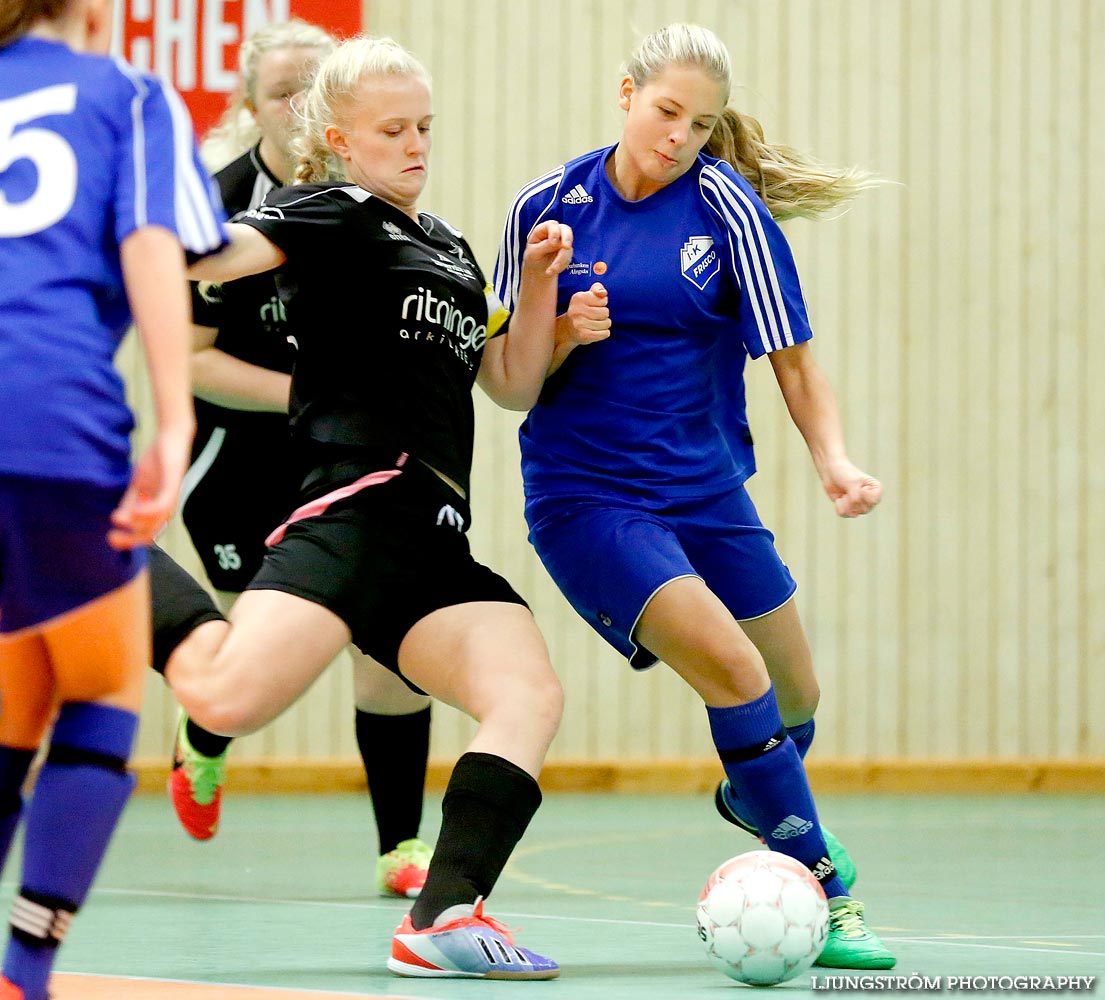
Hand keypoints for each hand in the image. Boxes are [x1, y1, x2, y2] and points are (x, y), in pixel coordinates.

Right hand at [108, 427, 191, 548]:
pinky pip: (163, 503)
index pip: (146, 533)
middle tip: (111, 538)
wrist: (172, 438)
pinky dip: (148, 510)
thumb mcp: (140, 485)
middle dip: (131, 539)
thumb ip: (131, 502)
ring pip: (157, 521)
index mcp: (158, 509)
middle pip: (151, 532)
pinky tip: (134, 510)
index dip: (129, 540)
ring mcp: (171, 496)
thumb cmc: (158, 462)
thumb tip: (118, 519)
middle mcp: (166, 507)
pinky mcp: (173, 484)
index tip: (110, 539)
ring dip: (137, 524)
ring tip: (118, 521)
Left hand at [523, 220, 573, 275]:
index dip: (554, 232)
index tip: (553, 242)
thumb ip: (545, 246)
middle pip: (566, 230)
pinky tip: (552, 270)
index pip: (552, 225)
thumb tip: (557, 242)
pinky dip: (562, 265)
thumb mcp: (534, 253)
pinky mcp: (567, 252)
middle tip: (566, 248)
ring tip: (550, 271)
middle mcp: (554, 233)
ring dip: (561, 260)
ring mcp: (562, 242)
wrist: (537, 270)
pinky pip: (569, 257)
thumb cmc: (532, 259)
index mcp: (543, 230)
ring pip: (568, 247)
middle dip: (567, 239)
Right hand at [557, 282, 610, 347]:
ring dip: (604, 325)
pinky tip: (596, 332)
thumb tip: (603, 293)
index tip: (594, 306)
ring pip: (607, 323)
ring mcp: (579, 324)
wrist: (568, 329)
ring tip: (594, 324)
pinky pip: (605, 333)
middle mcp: (577, 310)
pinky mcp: (584, 335)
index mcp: (578, 298)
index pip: (603, 300)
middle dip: (603, 315)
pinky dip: (604, 333)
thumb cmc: (582, 310)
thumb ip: (597, 288)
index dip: (602, 303)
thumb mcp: (587, 295)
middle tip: (594, 317)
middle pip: (606, 312)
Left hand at [822, 461, 882, 517]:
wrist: (830, 471)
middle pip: (864, 510)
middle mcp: (870, 499)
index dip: (864, 495)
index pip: (874, 500)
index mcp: (876, 489)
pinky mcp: (849, 508)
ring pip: (854, 514)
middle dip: (852, 500)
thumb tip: (854, 511)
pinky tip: (839, 498)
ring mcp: (859, 505)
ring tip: (844, 493)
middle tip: (849, 490)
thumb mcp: (852, 483)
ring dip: (845, 503)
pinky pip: (845, 514)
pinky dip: (839, 506)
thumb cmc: (844, 473)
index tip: (860, 486)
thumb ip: (856, 497)